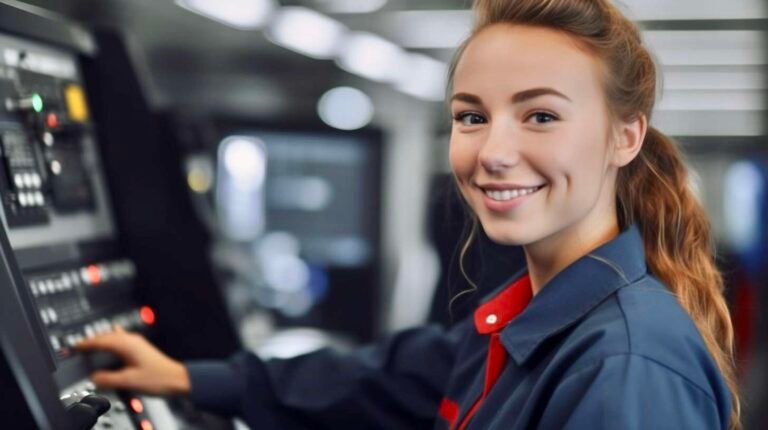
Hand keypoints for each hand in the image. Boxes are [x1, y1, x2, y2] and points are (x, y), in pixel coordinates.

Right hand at [76, 326, 190, 395]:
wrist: (177, 379)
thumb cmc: (159, 378)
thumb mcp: (129, 381)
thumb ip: (108, 379)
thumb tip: (94, 377)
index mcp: (127, 344)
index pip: (101, 340)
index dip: (86, 343)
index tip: (75, 346)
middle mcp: (132, 340)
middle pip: (106, 336)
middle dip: (92, 341)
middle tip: (79, 347)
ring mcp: (137, 343)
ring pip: (114, 337)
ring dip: (102, 340)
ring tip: (92, 345)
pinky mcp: (140, 349)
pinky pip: (121, 340)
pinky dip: (112, 342)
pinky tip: (113, 341)